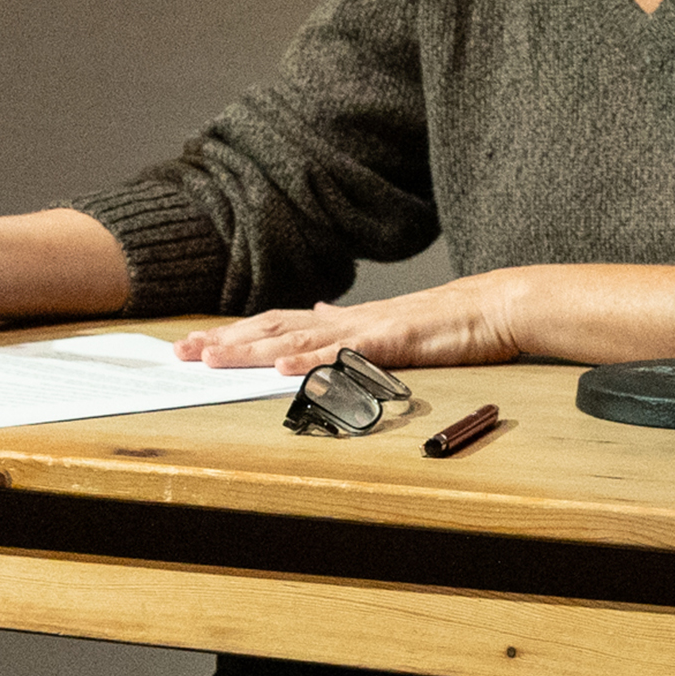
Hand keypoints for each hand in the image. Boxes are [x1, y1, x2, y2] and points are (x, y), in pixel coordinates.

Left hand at [171, 273, 541, 373]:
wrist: (492, 307)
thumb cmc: (443, 322)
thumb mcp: (383, 324)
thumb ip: (345, 321)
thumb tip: (315, 309)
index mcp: (341, 320)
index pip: (274, 324)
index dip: (233, 334)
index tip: (193, 345)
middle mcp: (344, 320)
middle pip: (273, 328)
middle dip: (226, 341)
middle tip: (181, 353)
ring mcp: (367, 329)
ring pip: (298, 339)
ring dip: (253, 350)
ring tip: (215, 359)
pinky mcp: (394, 340)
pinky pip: (347, 352)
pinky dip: (315, 359)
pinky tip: (286, 368)